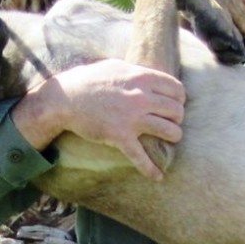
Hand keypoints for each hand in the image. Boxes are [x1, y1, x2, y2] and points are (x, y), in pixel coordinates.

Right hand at [11, 59, 185, 180]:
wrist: (64, 99)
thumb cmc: (89, 80)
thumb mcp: (116, 66)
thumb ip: (137, 71)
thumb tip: (151, 74)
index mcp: (141, 78)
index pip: (176, 89)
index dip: (179, 98)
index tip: (175, 104)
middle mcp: (141, 97)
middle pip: (176, 111)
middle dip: (177, 118)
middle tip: (171, 121)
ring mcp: (132, 118)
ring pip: (170, 131)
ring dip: (174, 136)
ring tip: (171, 138)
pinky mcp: (120, 136)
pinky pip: (141, 156)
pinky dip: (151, 169)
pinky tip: (158, 177)